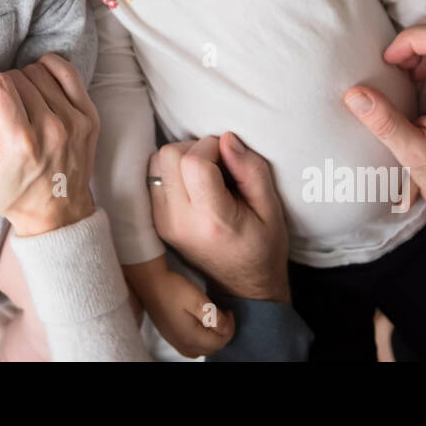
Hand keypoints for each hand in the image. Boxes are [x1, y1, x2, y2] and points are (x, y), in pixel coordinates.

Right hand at [0, 53, 97, 237]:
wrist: (59, 215)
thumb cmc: (14, 200)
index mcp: (22, 144)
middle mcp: (51, 129)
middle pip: (17, 79)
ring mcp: (74, 121)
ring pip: (40, 74)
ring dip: (21, 76)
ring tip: (13, 89)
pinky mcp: (89, 117)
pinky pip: (68, 74)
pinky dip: (50, 67)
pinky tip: (38, 74)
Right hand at [125, 256, 233, 357]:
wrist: (149, 283)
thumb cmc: (174, 289)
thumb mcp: (198, 299)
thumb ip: (214, 317)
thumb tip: (226, 329)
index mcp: (191, 337)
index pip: (219, 341)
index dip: (229, 328)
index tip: (229, 311)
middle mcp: (183, 344)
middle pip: (211, 348)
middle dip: (222, 334)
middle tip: (223, 315)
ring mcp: (175, 342)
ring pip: (201, 349)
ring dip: (211, 338)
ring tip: (213, 321)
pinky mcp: (170, 336)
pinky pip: (190, 347)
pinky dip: (200, 340)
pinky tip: (199, 326)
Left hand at [149, 133, 289, 302]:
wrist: (244, 287)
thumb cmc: (263, 247)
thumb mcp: (271, 209)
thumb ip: (251, 170)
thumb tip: (226, 138)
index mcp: (211, 220)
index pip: (193, 162)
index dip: (212, 146)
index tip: (230, 157)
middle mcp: (179, 222)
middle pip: (169, 156)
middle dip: (195, 148)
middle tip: (218, 164)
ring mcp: (163, 223)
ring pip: (156, 163)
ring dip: (181, 158)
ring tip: (207, 174)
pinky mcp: (156, 221)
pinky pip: (154, 178)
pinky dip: (172, 172)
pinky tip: (194, 184)